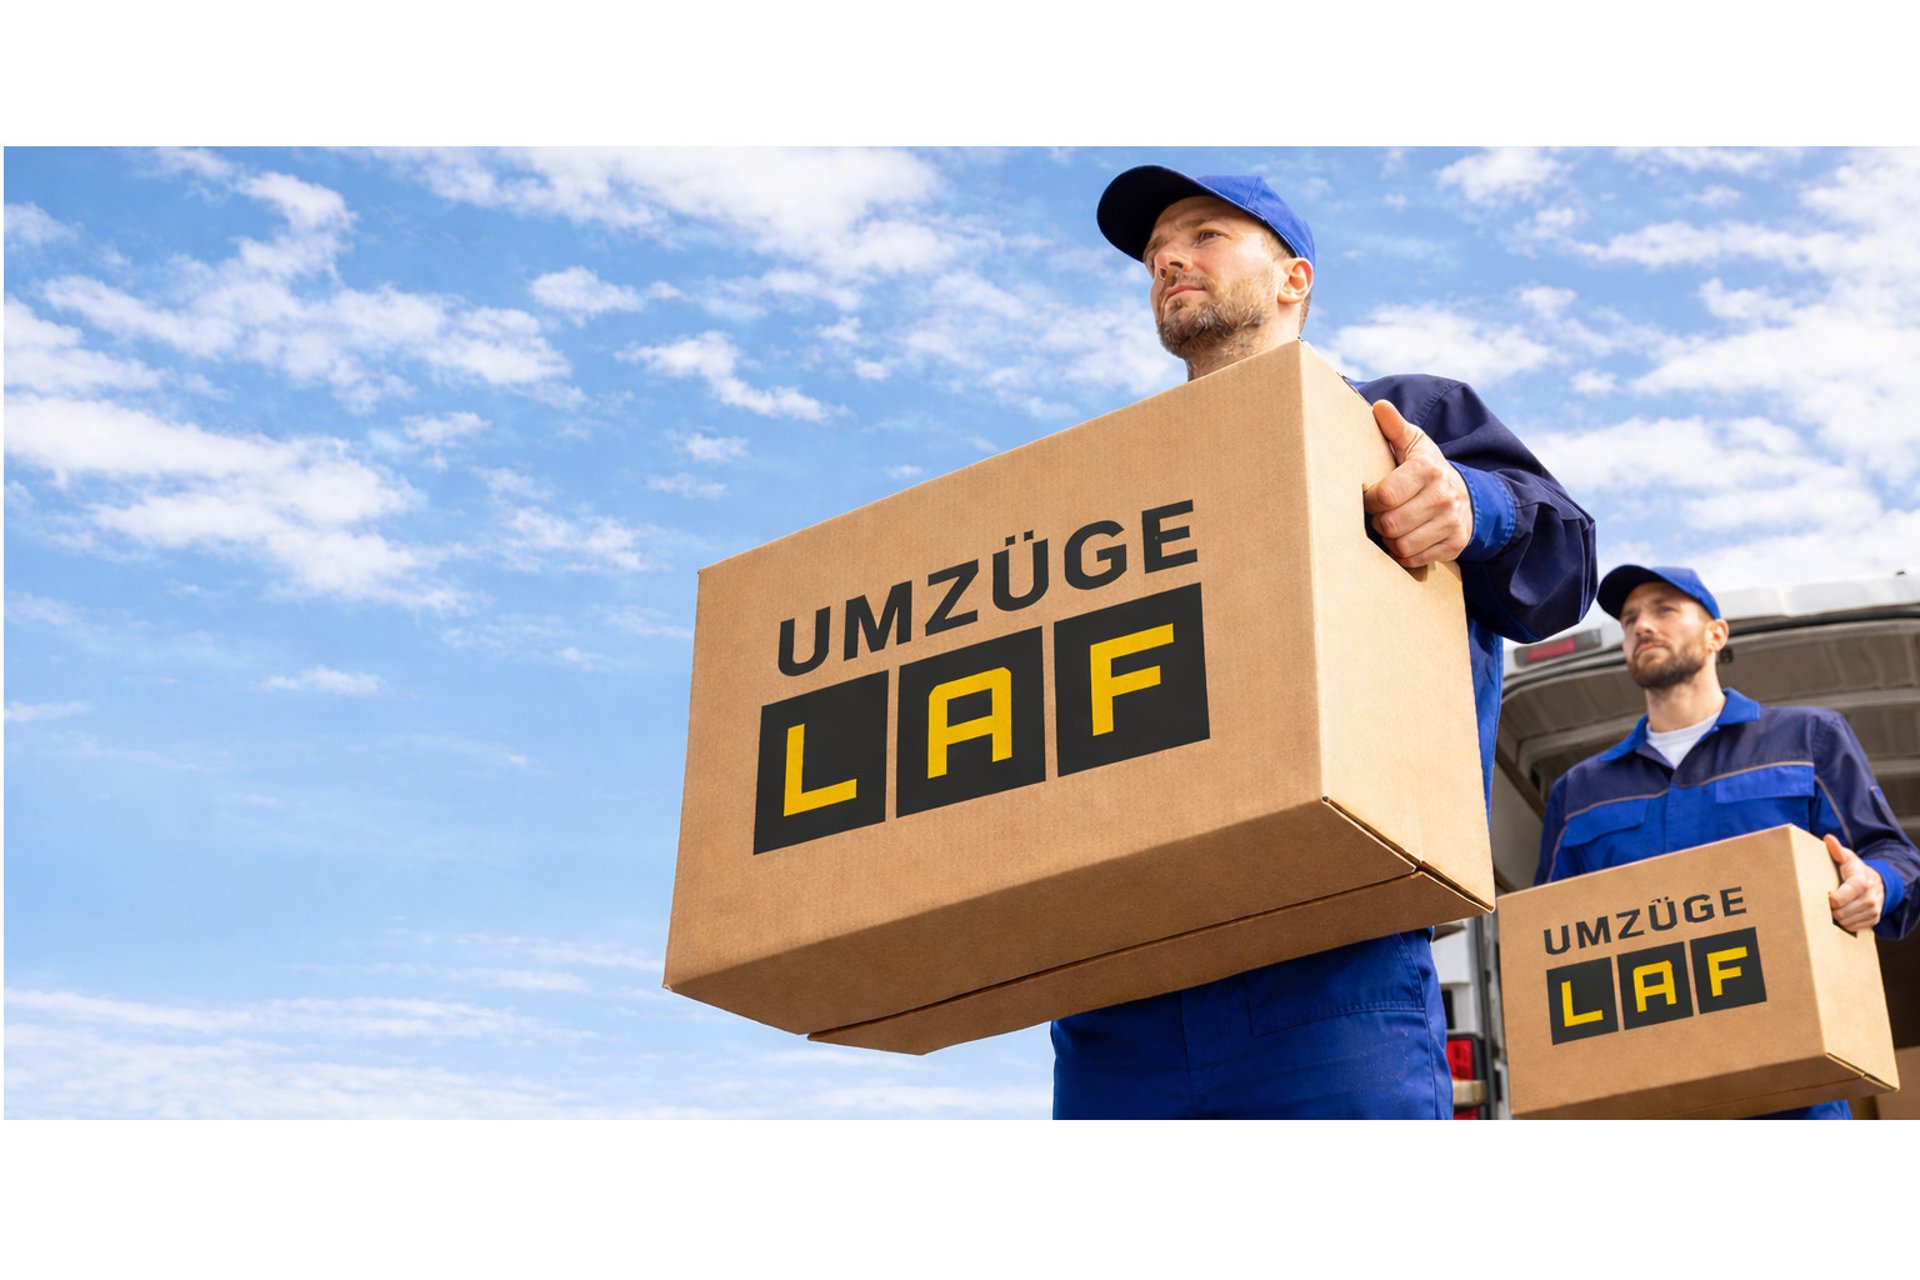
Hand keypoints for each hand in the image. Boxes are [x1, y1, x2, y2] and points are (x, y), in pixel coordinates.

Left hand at [1363, 400, 1473, 568]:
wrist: (1469, 496)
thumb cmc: (1429, 470)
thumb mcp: (1415, 445)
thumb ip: (1395, 428)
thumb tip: (1379, 406)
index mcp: (1429, 470)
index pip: (1386, 495)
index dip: (1372, 501)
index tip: (1372, 497)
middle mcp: (1443, 496)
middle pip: (1391, 524)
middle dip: (1379, 521)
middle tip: (1381, 514)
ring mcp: (1451, 523)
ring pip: (1401, 545)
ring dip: (1390, 540)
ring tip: (1393, 527)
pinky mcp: (1454, 545)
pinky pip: (1414, 560)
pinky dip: (1404, 554)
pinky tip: (1406, 539)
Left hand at [1827, 833, 1884, 931]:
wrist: (1877, 882)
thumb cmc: (1856, 870)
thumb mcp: (1847, 858)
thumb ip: (1837, 850)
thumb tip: (1828, 838)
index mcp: (1861, 882)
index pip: (1839, 899)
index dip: (1829, 900)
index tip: (1825, 895)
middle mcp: (1870, 898)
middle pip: (1841, 913)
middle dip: (1830, 909)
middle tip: (1825, 902)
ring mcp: (1873, 910)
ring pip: (1846, 922)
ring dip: (1837, 917)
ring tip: (1833, 908)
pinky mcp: (1874, 920)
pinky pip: (1853, 928)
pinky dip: (1845, 924)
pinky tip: (1842, 914)